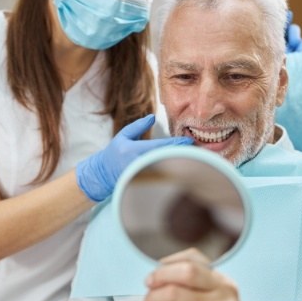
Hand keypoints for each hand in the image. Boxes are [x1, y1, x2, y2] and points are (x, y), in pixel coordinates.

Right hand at [76, 114, 192, 201]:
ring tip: (195, 158)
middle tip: (198, 150)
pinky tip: (183, 168)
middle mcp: (140, 164)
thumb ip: (138, 126)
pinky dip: (173, 172)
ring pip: (166, 169)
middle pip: (167, 159)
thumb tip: (153, 117)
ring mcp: (143, 176)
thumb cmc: (114, 153)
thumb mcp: (123, 136)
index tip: (190, 141)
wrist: (103, 175)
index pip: (161, 147)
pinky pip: (162, 177)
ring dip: (180, 164)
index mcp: (135, 151)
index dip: (177, 144)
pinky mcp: (145, 183)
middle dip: (183, 154)